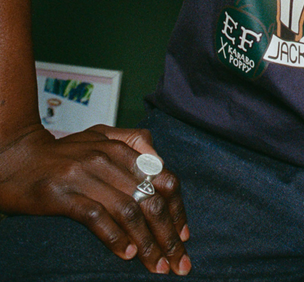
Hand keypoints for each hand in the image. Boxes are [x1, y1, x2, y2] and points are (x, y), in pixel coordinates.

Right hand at [0, 123, 190, 274]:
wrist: (17, 157)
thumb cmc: (64, 152)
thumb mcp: (101, 138)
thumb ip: (134, 146)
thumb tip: (163, 172)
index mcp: (120, 146)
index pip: (163, 179)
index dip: (177, 210)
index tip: (184, 237)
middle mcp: (107, 158)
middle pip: (150, 199)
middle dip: (168, 234)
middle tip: (177, 262)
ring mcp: (85, 175)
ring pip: (128, 210)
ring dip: (146, 243)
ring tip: (156, 266)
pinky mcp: (62, 193)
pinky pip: (96, 217)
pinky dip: (114, 237)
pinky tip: (126, 254)